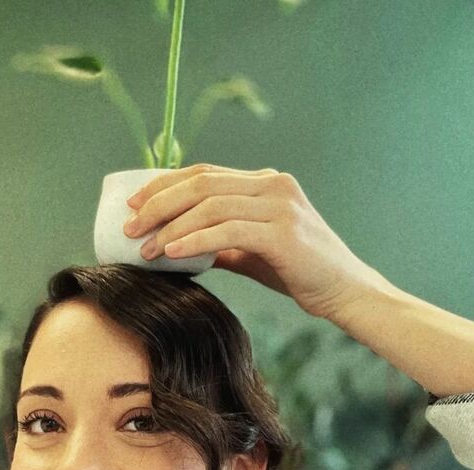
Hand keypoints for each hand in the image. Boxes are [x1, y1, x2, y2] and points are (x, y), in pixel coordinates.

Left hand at [122, 163, 391, 324]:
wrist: (344, 292)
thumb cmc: (301, 273)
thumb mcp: (254, 253)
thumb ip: (223, 242)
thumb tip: (181, 246)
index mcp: (266, 183)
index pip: (205, 173)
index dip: (165, 185)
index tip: (134, 206)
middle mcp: (273, 185)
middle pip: (202, 183)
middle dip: (159, 203)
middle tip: (129, 226)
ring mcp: (280, 206)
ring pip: (210, 205)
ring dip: (170, 226)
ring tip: (143, 248)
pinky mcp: (282, 233)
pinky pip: (227, 231)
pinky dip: (194, 241)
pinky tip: (171, 253)